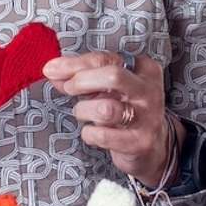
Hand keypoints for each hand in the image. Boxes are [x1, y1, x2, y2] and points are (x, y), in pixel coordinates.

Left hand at [44, 51, 179, 185]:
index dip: (75, 64)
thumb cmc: (125, 110)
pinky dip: (89, 134)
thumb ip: (82, 76)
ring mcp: (147, 117)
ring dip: (84, 111)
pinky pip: (103, 135)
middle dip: (82, 81)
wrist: (152, 146)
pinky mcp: (140, 141)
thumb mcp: (108, 88)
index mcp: (144, 69)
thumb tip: (53, 70)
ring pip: (105, 108)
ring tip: (84, 114)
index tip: (53, 69)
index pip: (106, 58)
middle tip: (69, 89)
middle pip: (112, 75)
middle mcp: (149, 91)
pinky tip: (93, 132)